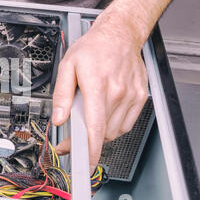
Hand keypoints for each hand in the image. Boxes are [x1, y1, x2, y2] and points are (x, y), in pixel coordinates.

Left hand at [51, 10, 148, 173]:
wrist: (120, 34)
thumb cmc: (93, 48)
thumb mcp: (67, 66)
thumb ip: (61, 95)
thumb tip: (58, 118)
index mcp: (97, 85)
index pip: (95, 126)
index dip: (89, 150)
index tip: (83, 165)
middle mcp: (117, 92)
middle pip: (102, 132)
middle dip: (85, 141)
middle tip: (71, 137)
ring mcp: (131, 96)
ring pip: (114, 131)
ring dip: (99, 134)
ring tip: (88, 118)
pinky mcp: (140, 97)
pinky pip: (126, 124)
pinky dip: (113, 127)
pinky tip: (104, 114)